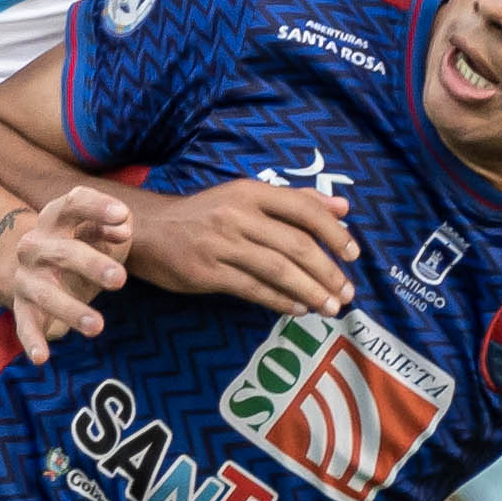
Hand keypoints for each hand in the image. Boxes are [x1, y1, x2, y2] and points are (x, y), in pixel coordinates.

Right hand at [0, 181, 136, 363]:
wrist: (34, 264)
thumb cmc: (81, 243)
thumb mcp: (99, 230)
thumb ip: (114, 226)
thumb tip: (123, 228)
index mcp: (56, 218)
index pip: (73, 204)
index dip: (96, 207)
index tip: (122, 216)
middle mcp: (35, 245)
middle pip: (63, 252)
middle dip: (91, 265)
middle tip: (120, 279)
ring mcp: (26, 277)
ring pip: (45, 293)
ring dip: (70, 309)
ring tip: (97, 326)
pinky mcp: (22, 306)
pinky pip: (25, 324)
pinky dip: (32, 341)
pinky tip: (42, 358)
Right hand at [131, 175, 359, 316]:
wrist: (148, 229)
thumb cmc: (205, 214)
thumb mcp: (246, 197)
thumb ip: (295, 201)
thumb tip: (343, 208)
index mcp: (250, 192)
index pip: (303, 208)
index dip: (333, 233)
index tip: (353, 254)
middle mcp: (237, 214)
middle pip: (295, 244)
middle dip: (328, 271)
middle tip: (348, 292)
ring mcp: (220, 244)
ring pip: (278, 270)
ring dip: (310, 291)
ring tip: (330, 306)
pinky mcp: (206, 272)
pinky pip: (252, 289)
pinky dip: (280, 300)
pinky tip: (299, 309)